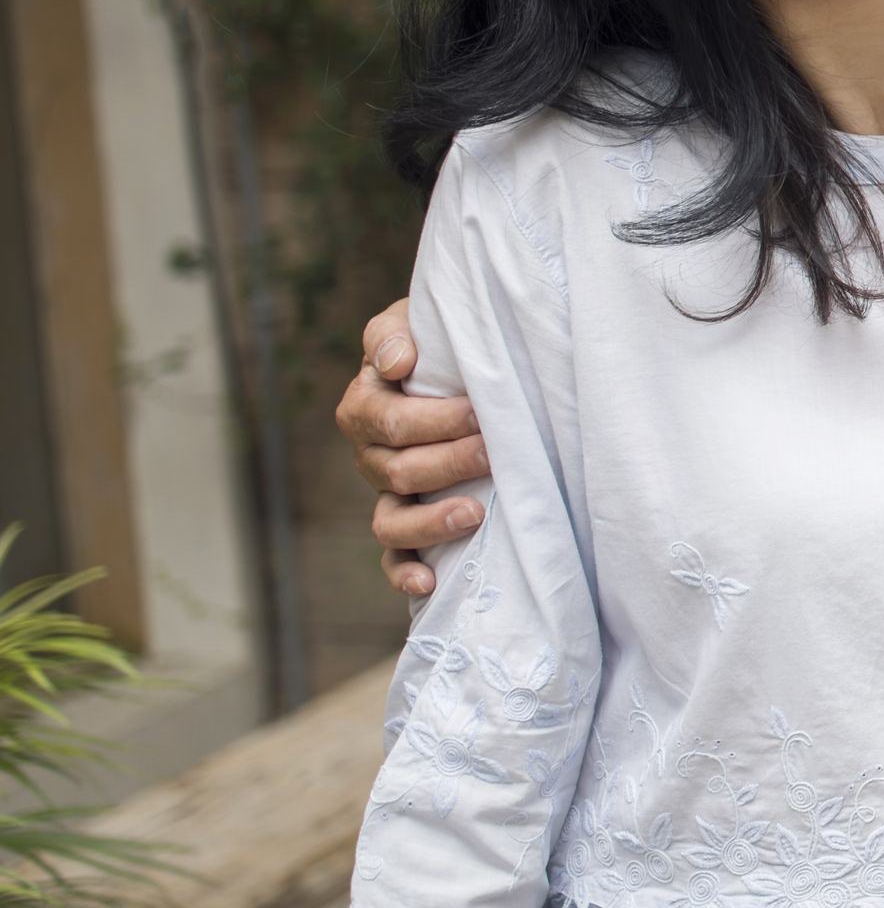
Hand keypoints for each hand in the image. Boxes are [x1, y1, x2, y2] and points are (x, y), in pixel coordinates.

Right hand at [340, 299, 487, 596]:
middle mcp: (371, 454)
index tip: (478, 410)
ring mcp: (388, 494)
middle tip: (493, 450)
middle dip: (448, 462)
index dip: (432, 420)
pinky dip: (405, 574)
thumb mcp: (414, 321)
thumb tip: (396, 363)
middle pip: (397, 470)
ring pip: (391, 521)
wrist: (463, 363)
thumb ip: (395, 334)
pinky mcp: (408, 525)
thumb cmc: (439, 342)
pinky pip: (395, 559)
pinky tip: (428, 585)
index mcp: (367, 405)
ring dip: (430, 521)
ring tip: (475, 513)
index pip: (386, 420)